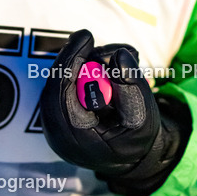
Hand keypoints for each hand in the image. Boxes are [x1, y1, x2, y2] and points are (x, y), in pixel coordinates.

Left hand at [40, 30, 190, 195]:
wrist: (130, 158)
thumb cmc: (136, 139)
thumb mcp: (143, 117)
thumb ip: (132, 86)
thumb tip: (119, 55)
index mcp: (75, 139)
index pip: (61, 95)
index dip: (69, 62)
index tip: (85, 37)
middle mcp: (57, 133)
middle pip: (55, 85)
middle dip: (73, 58)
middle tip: (88, 38)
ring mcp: (53, 124)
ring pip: (58, 81)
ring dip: (81, 64)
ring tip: (112, 61)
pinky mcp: (56, 113)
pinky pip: (62, 84)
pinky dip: (79, 71)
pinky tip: (103, 70)